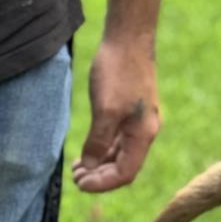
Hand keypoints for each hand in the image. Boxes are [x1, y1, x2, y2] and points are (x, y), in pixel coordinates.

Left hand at [72, 37, 160, 192]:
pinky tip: (86, 153)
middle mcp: (144, 132)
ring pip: (119, 155)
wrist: (128, 37)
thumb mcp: (105, 110)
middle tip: (75, 178)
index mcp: (143, 134)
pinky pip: (117, 141)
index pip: (124, 174)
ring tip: (77, 169)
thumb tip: (89, 167)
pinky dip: (102, 151)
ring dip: (98, 165)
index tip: (80, 184)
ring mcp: (138, 123)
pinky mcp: (130, 113)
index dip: (102, 183)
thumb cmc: (119, 70)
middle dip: (98, 176)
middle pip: (122, 168)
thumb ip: (98, 142)